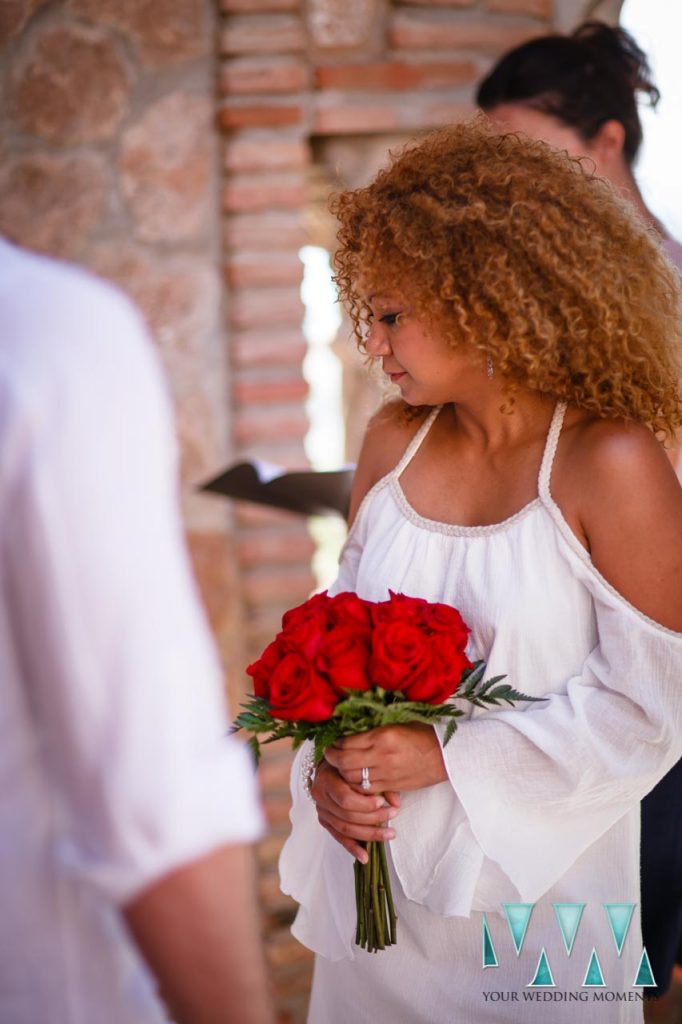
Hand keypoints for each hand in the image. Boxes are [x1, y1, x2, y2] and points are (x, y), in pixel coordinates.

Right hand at [311, 760, 399, 863]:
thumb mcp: (360, 766)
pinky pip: (339, 838)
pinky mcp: (325, 821)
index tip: (383, 802)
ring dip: (369, 834)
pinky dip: (353, 848)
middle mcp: (320, 796)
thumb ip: (378, 781)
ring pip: (345, 829)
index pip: (346, 799)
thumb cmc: (348, 762)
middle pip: (347, 816)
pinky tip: (365, 857)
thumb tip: (396, 802)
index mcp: (326, 778)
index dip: (366, 804)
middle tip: (393, 815)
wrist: (330, 764)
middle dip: (373, 818)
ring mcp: (321, 810)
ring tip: (390, 834)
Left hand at [324, 723, 447, 794]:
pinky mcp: (392, 786)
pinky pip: (367, 789)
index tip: (333, 742)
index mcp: (383, 735)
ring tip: (341, 767)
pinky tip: (356, 780)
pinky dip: (357, 786)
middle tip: (330, 755)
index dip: (335, 744)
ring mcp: (387, 772)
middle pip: (345, 763)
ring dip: (343, 774)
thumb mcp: (397, 725)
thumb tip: (350, 734)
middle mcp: (382, 755)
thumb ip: (374, 731)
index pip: (348, 742)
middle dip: (333, 760)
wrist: (446, 756)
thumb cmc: (423, 735)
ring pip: (353, 779)